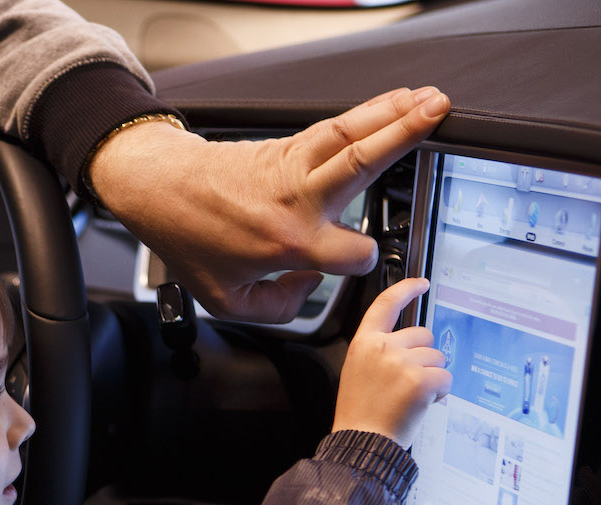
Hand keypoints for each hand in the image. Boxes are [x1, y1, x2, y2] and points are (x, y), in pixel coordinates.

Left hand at [89, 87, 450, 322]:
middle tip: (439, 116)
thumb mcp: (226, 299)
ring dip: (394, 114)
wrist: (161, 189)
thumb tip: (309, 286)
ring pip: (350, 136)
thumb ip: (275, 308)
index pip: (353, 253)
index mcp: (286, 241)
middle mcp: (295, 200)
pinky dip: (368, 111)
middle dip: (402, 137)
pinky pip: (335, 128)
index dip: (362, 261)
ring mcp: (292, 168)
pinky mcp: (287, 148)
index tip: (358, 259)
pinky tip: (396, 101)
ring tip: (433, 100)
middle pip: (359, 164)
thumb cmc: (190, 240)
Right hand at [333, 277, 449, 448]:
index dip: (406, 289)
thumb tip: (411, 345)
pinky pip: (446, 378)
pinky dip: (440, 392)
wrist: (361, 442)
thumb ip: (379, 351)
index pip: (386, 304)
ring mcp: (402, 363)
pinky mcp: (421, 380)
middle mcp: (383, 347)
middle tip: (406, 382)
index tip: (420, 284)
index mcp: (364, 343)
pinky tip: (421, 404)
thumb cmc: (360, 413)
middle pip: (423, 335)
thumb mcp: (357, 372)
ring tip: (410, 397)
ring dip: (432, 376)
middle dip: (424, 356)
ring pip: (438, 358)